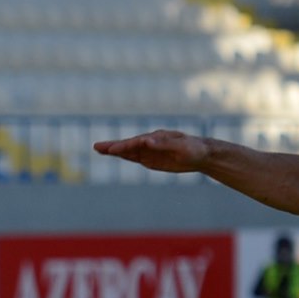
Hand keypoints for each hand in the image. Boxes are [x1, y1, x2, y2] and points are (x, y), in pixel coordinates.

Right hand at [92, 129, 211, 174]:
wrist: (201, 154)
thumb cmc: (193, 148)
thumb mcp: (181, 146)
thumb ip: (163, 144)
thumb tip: (146, 141)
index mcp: (156, 138)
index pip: (137, 142)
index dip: (124, 146)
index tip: (112, 149)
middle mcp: (150, 142)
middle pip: (128, 145)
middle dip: (112, 146)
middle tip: (96, 146)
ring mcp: (149, 151)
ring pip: (128, 151)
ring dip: (114, 150)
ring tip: (98, 149)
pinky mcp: (151, 159)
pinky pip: (134, 157)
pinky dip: (123, 155)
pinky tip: (113, 154)